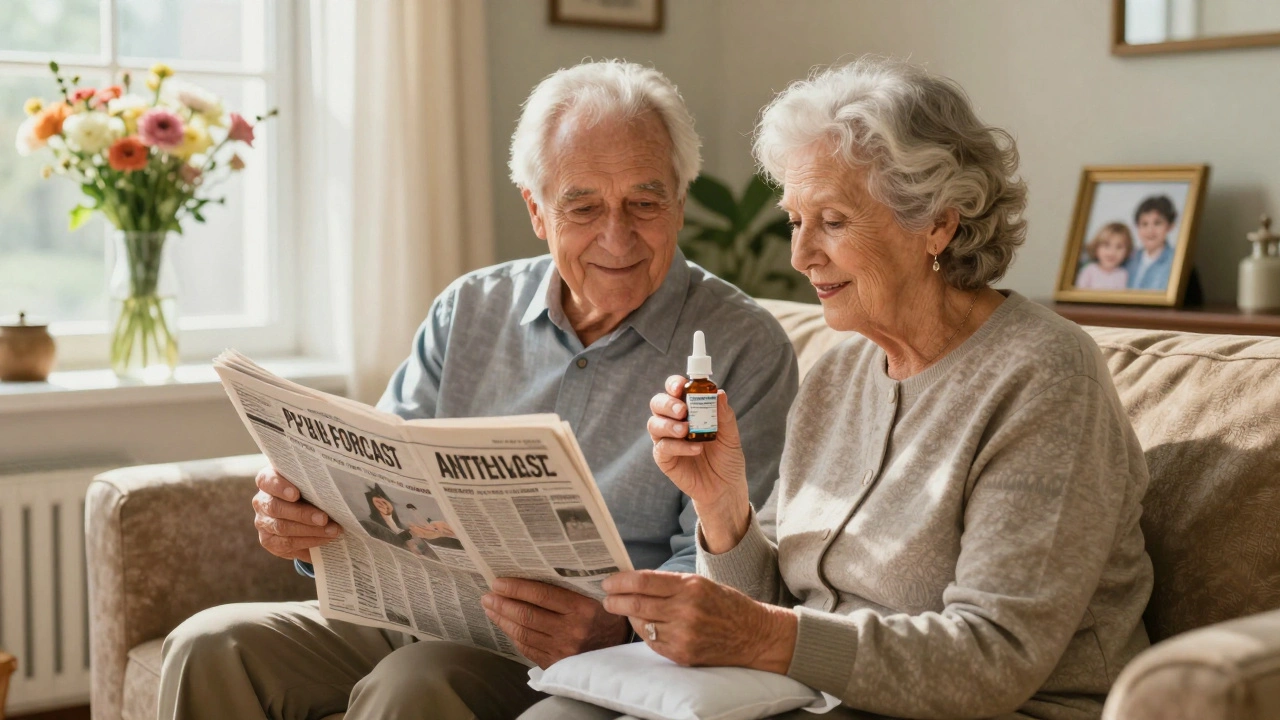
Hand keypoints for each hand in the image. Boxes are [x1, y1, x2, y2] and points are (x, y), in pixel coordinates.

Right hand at [252, 465, 342, 561]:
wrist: (306, 512)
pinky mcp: (269, 540)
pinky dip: (309, 542)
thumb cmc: (309, 490)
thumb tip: (338, 482)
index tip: (296, 494)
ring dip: (310, 531)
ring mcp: (263, 522)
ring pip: (282, 528)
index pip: (266, 480)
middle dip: (302, 514)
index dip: (280, 487)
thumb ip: (316, 479)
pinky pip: (287, 544)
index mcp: (268, 480)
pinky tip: (325, 540)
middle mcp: (262, 501)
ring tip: (332, 531)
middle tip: (324, 518)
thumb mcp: (310, 481)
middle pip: (276, 508)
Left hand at [481, 577, 629, 667]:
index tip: (498, 582)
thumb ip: (571, 584)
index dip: (517, 588)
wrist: (619, 648)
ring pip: (523, 633)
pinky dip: (513, 636)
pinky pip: (527, 649)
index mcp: (582, 609)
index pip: (542, 596)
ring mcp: (562, 650)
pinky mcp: (556, 664)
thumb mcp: (596, 594)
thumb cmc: (605, 613)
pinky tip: (505, 624)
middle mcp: (571, 631)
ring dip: (502, 619)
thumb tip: (534, 569)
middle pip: (527, 616)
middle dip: (503, 604)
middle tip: (488, 595)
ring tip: (490, 607)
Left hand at [602, 570, 795, 672]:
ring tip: (623, 610)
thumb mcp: (700, 584)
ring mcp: (684, 635)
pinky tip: (644, 625)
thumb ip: (669, 584)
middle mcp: (686, 610)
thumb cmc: (726, 605)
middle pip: (636, 604)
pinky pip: (652, 642)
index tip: (608, 581)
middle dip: (615, 600)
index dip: (620, 581)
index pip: (643, 581)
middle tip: (607, 598)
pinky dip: (644, 632)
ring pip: (640, 625)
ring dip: (628, 617)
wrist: (754, 635)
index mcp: (690, 587)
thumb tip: (634, 582)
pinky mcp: (683, 654)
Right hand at [649, 375, 749, 549]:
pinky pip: (663, 448)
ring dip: (669, 425)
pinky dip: (678, 446)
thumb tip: (719, 393)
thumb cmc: (727, 457)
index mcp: (688, 409)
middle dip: (667, 403)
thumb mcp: (731, 435)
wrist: (726, 487)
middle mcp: (673, 422)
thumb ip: (725, 415)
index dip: (674, 384)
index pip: (674, 390)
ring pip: (654, 424)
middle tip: (683, 411)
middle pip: (657, 403)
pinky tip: (695, 449)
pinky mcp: (664, 459)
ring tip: (686, 430)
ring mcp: (666, 440)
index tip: (681, 386)